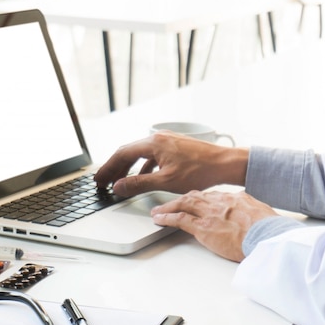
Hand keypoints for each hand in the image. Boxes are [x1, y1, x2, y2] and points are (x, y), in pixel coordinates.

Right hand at [94, 131, 248, 196]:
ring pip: (141, 154)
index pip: (122, 154)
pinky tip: (144, 177)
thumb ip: (138, 184)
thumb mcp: (165, 181)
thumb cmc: (200, 170)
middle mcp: (159, 137)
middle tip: (104, 181)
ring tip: (121, 181)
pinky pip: (153, 155)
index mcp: (154, 143)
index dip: (108, 168)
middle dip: (116, 167)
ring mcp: (168, 141)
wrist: (225, 164)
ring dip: (129, 168)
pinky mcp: (176, 147)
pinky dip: (144, 166)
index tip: (100, 179)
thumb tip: (119, 186)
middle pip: (129, 152)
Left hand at [151, 190, 278, 261]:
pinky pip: (180, 220)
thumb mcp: (263, 213)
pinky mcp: (203, 227)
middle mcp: (220, 202)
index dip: (201, 199)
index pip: (213, 196)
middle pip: (195, 196)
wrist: (267, 236)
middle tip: (172, 203)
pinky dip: (167, 218)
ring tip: (159, 211)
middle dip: (181, 200)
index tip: (195, 201)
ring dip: (169, 207)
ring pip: (184, 204)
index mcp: (236, 198)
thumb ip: (253, 211)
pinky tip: (159, 219)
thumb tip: (253, 213)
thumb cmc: (269, 230)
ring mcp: (210, 213)